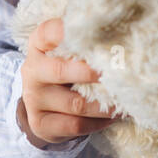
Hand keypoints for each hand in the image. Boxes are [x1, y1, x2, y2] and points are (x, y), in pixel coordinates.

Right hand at [18, 17, 125, 147]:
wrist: (43, 103)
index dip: (68, 32)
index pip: (48, 33)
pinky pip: (75, 125)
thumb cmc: (66, 67)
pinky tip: (111, 118)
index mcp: (38, 44)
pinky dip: (98, 123)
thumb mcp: (68, 50)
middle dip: (93, 73)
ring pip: (76, 104)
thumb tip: (125, 32)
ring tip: (126, 101)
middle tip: (121, 72)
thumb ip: (87, 42)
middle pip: (61, 70)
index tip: (95, 32)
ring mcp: (33, 98)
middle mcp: (32, 69)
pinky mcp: (40, 123)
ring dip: (105, 105)